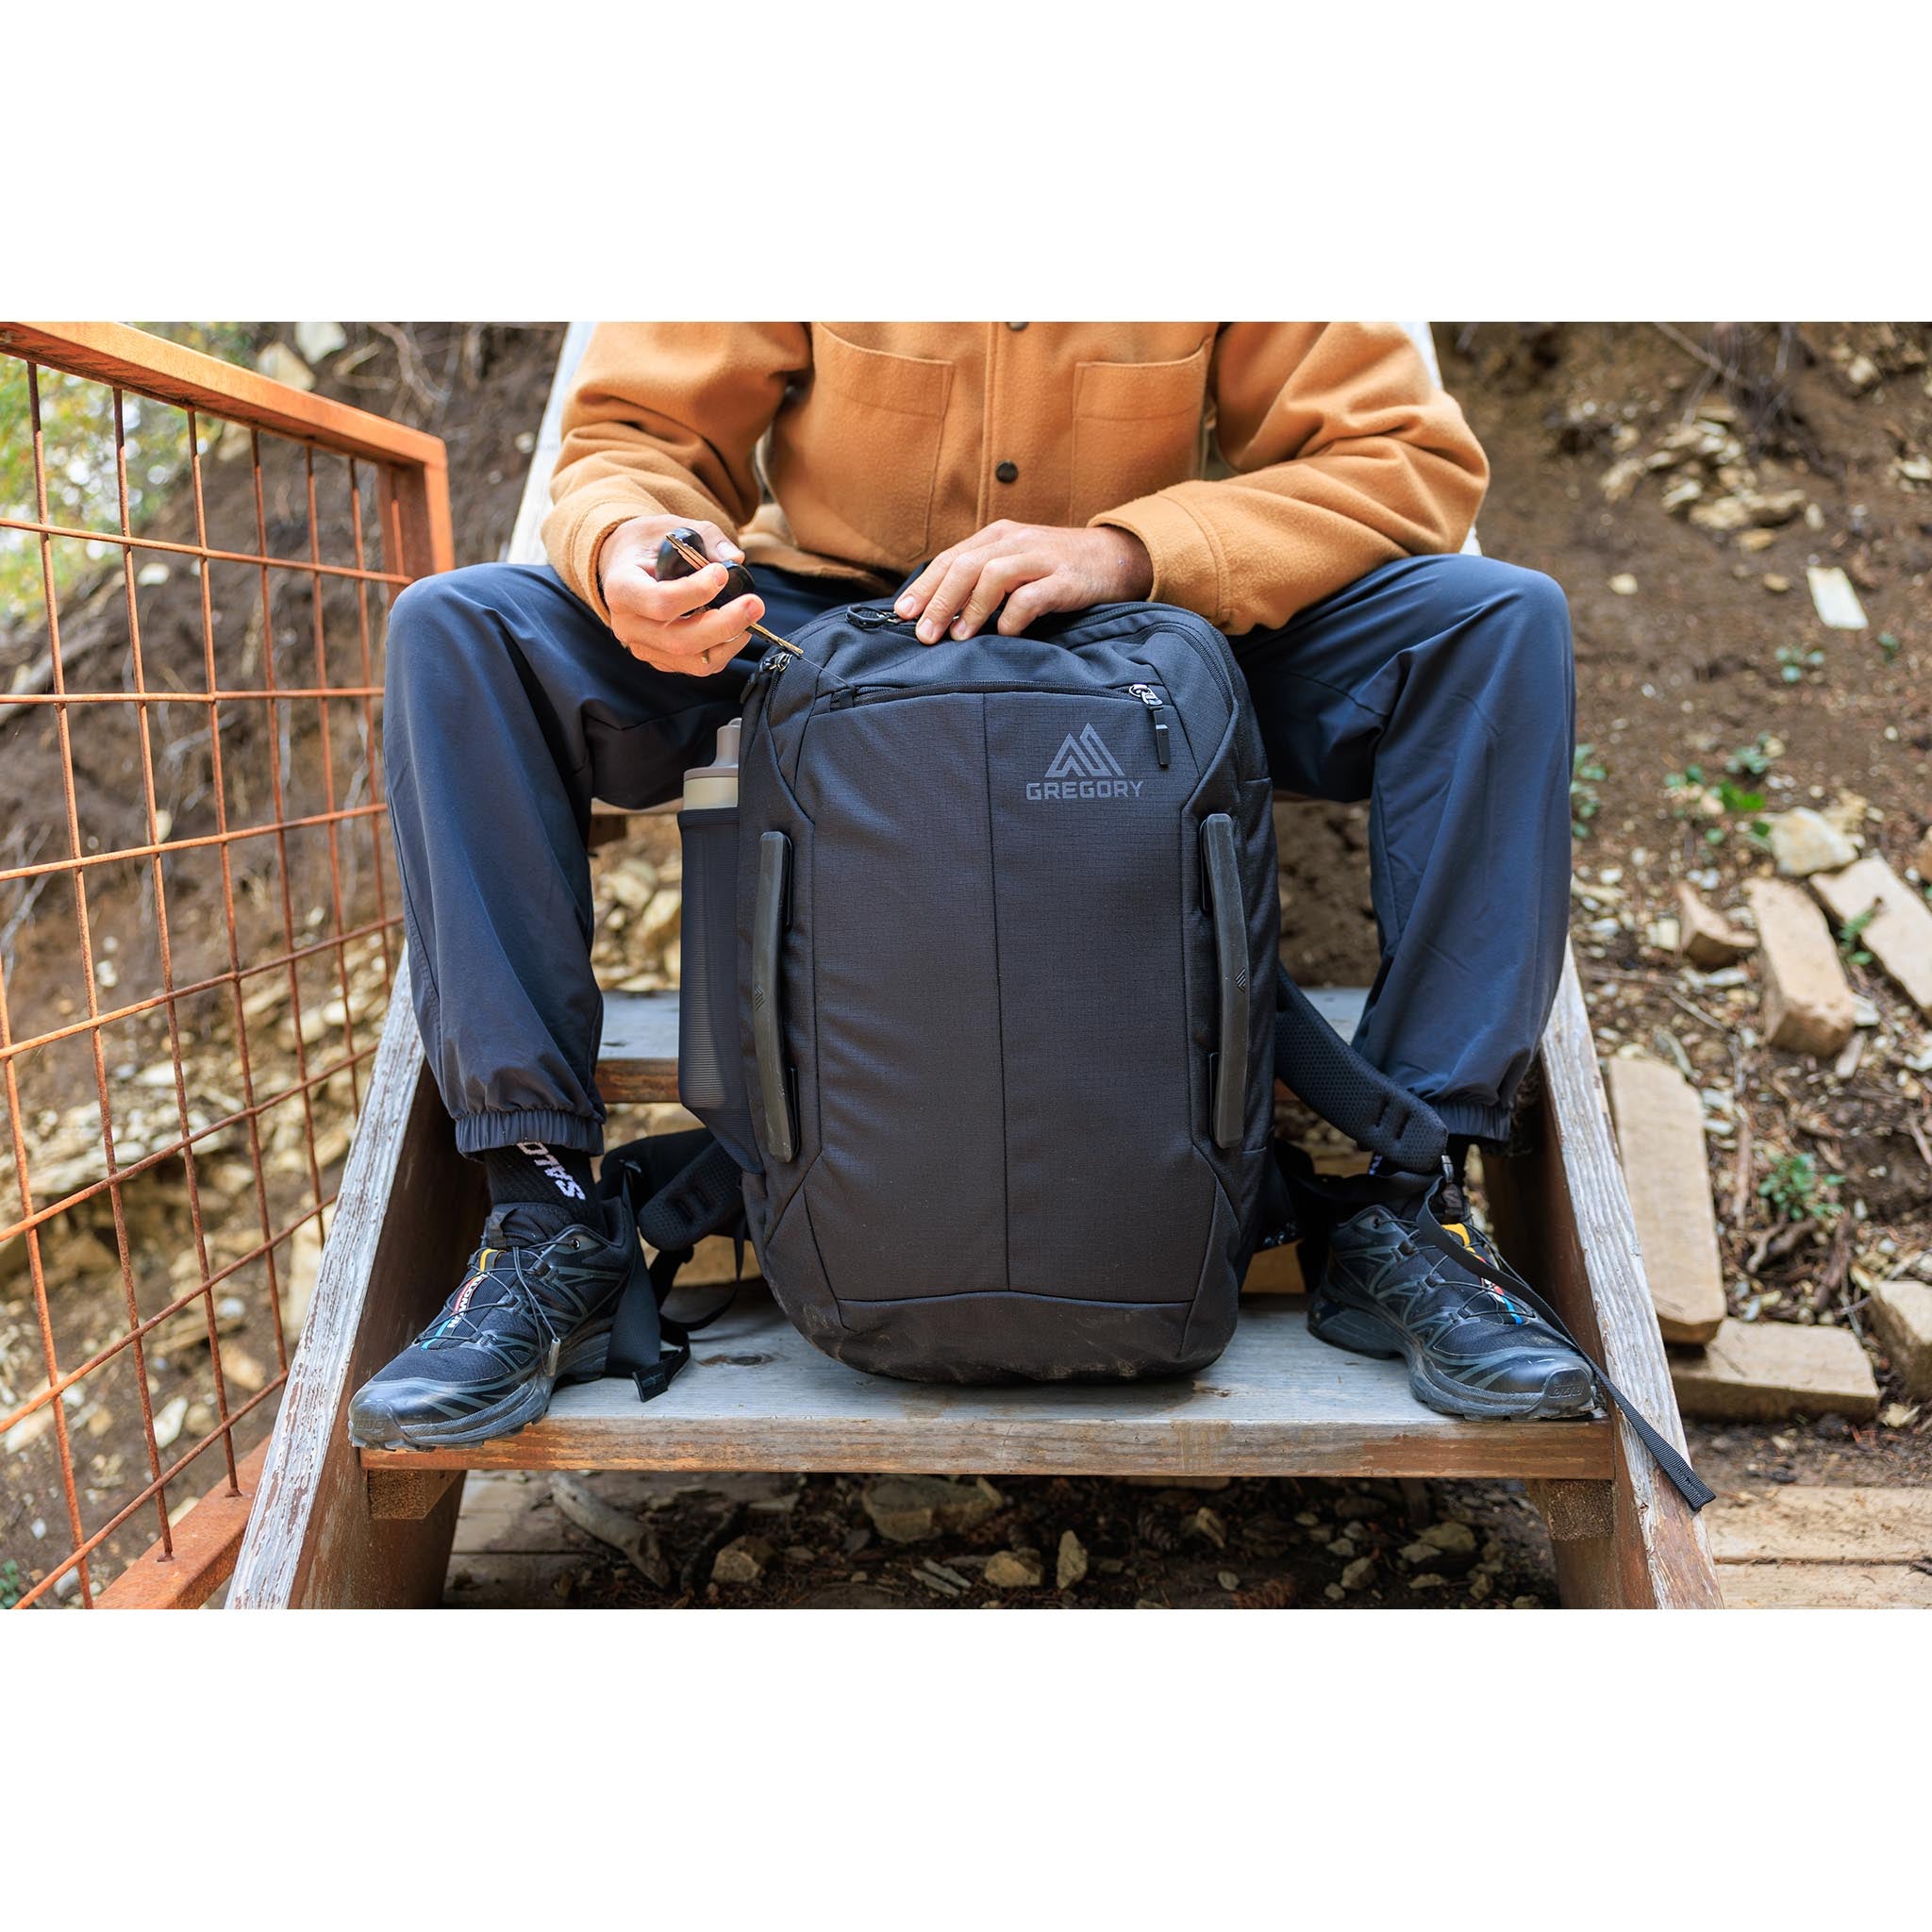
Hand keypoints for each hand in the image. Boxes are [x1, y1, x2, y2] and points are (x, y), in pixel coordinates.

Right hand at [595, 514, 765, 675]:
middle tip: (754, 604)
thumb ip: (706, 539)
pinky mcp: (661, 660)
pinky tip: (737, 629)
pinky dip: (724, 650)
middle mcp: (628, 625)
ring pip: (692, 659)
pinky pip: (698, 666)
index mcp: (621, 588)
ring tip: (751, 615)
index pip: (660, 602)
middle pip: (680, 639)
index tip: (721, 574)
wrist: (626, 566)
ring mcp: (644, 647)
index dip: (696, 592)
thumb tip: (735, 559)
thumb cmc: (647, 546)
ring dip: (729, 640)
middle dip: (724, 623)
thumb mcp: (671, 528)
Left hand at [894, 521, 1153, 642]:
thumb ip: (981, 580)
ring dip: (972, 609)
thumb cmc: (1055, 568)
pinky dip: (1013, 617)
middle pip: (967, 566)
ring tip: (958, 637)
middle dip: (940, 601)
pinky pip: (1032, 597)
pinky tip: (1004, 634)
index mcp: (997, 537)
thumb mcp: (1014, 563)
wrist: (1113, 557)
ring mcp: (1041, 558)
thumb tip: (939, 614)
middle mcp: (1015, 542)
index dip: (925, 587)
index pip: (951, 559)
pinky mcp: (1066, 580)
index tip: (903, 614)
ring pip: (994, 576)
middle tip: (925, 634)